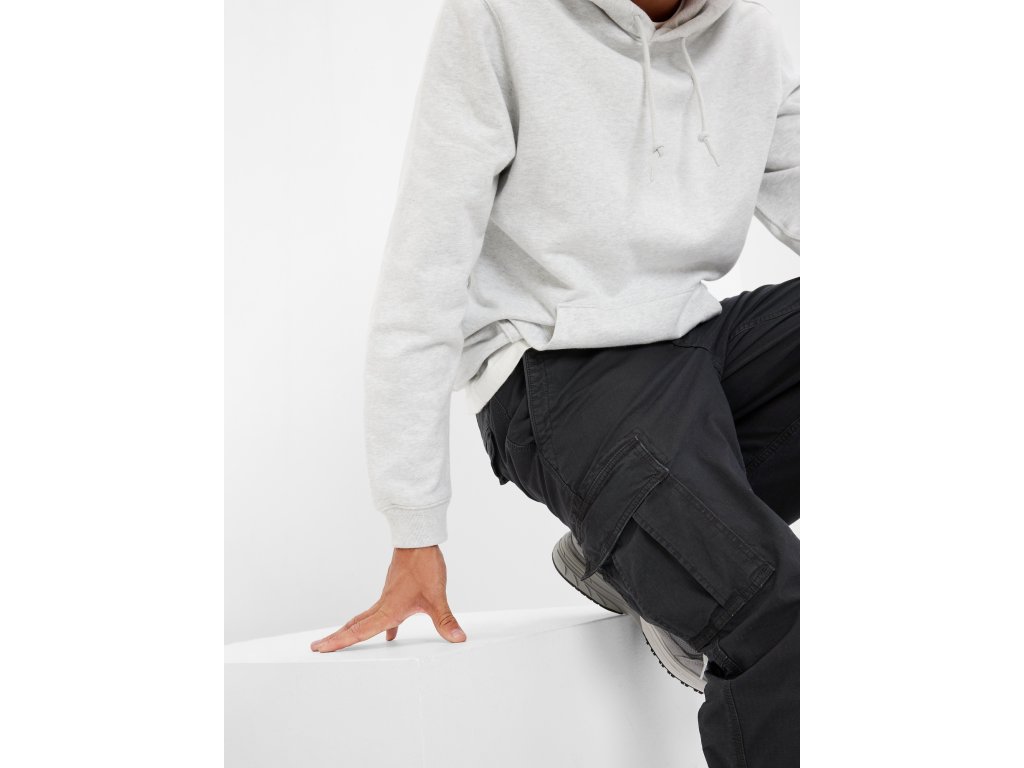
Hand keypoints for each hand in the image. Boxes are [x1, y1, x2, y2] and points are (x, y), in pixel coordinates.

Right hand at [310, 544, 465, 651]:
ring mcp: (387, 598)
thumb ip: (446, 621)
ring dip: (353, 631)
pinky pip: (380, 613)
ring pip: (365, 618)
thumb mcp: (437, 598)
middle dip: (337, 638)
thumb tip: (458, 638)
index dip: (339, 642)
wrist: (419, 540)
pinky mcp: (394, 592)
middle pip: (355, 626)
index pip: (360, 631)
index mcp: (388, 610)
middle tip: (317, 648)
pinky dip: (379, 625)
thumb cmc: (424, 565)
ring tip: (342, 642)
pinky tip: (391, 635)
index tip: (320, 648)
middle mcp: (383, 605)